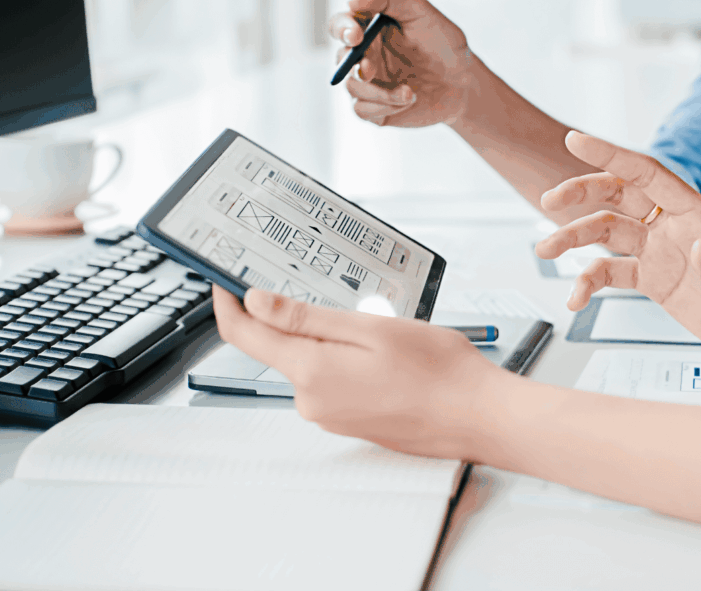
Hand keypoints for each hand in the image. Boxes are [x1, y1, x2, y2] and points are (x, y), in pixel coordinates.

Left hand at [211, 287, 507, 459]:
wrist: (477, 416)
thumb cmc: (437, 372)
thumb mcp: (369, 328)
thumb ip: (306, 318)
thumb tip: (256, 303)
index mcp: (311, 373)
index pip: (244, 335)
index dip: (227, 302)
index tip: (223, 278)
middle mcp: (312, 401)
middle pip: (277, 348)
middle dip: (288, 315)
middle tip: (316, 283)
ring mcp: (330, 415)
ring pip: (307, 363)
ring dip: (324, 337)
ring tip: (370, 321)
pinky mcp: (348, 421)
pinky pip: (329, 381)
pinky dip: (341, 358)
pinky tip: (378, 350)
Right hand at [328, 0, 472, 126]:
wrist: (464, 83)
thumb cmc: (443, 44)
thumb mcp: (420, 12)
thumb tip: (352, 2)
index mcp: (370, 30)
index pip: (341, 25)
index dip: (341, 28)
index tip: (356, 35)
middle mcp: (365, 56)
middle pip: (340, 58)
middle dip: (354, 64)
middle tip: (370, 69)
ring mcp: (369, 83)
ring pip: (351, 87)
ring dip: (378, 91)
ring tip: (409, 91)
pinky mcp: (376, 108)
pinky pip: (362, 110)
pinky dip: (384, 106)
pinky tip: (408, 100)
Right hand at [535, 132, 700, 365]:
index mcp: (699, 215)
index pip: (647, 174)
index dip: (610, 155)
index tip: (574, 139)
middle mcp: (675, 227)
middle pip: (618, 196)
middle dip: (581, 194)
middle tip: (548, 201)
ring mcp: (662, 253)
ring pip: (606, 233)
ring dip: (573, 238)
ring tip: (544, 250)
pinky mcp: (655, 281)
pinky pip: (611, 274)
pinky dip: (587, 283)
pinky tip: (575, 300)